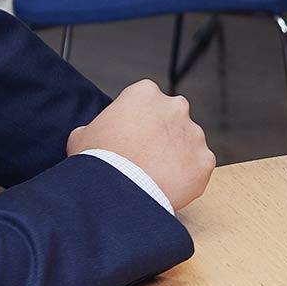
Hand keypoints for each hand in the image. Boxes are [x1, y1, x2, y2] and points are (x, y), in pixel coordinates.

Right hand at [67, 80, 215, 210]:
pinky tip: (168, 187)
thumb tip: (90, 135)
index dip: (138, 121)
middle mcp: (175, 106)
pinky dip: (188, 177)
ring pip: (188, 143)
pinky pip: (198, 168)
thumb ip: (94, 128)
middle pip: (172, 118)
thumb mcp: (81, 136)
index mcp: (145, 92)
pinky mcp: (204, 161)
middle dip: (163, 134)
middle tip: (146, 157)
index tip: (131, 138)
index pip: (146, 102)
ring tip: (155, 176)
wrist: (116, 193)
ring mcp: (193, 133)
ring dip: (176, 156)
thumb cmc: (97, 162)